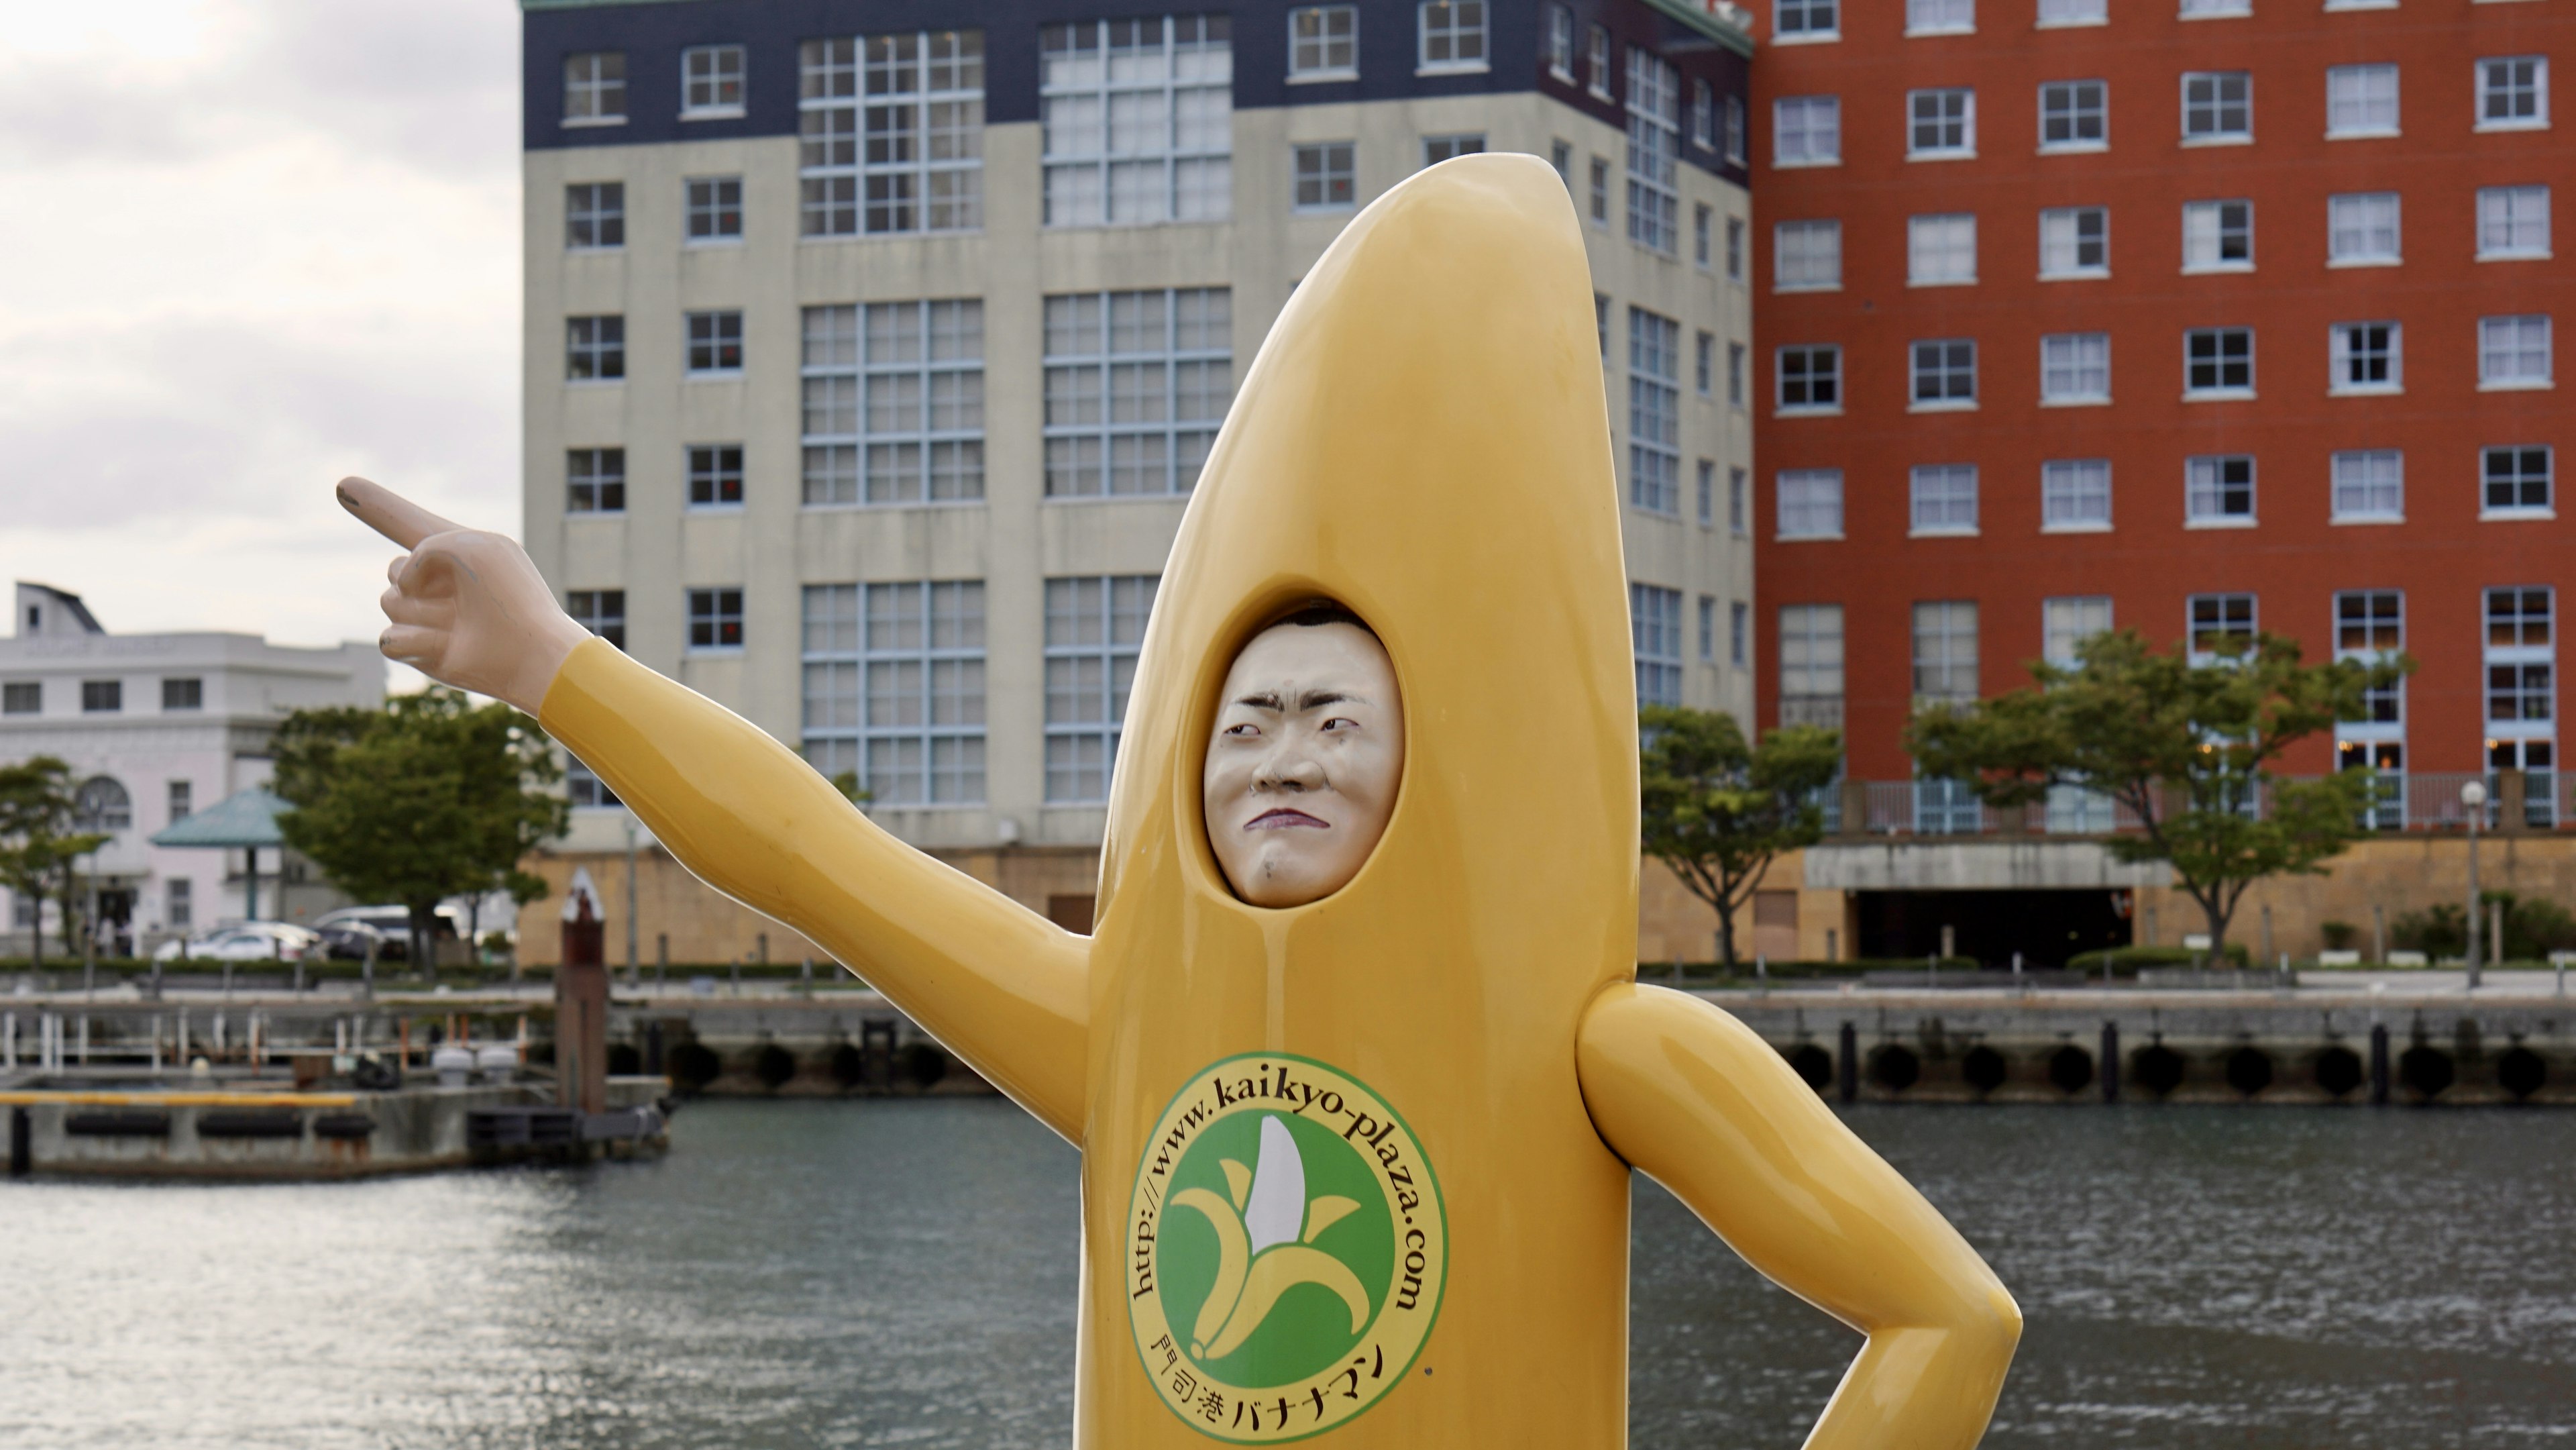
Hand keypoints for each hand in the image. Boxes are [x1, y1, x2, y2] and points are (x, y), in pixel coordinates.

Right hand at [337, 476, 589, 714]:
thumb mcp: (469, 547)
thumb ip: (425, 546)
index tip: (345, 485)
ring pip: (389, 603)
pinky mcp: (421, 650)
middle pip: (393, 570)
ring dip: (426, 613)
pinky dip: (418, 642)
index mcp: (456, 551)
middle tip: (470, 598)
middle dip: (422, 581)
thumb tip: (403, 588)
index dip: (375, 505)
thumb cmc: (507, 597)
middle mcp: (439, 582)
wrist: (531, 654)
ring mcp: (429, 616)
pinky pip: (390, 638)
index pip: (406, 522)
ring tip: (464, 625)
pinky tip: (451, 647)